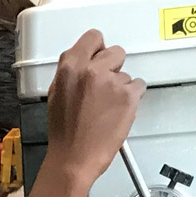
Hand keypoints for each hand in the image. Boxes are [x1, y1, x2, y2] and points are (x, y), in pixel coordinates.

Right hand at [46, 29, 145, 185]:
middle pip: (115, 52)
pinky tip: (119, 112)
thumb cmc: (64, 133)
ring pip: (126, 74)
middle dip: (113, 67)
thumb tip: (86, 62)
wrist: (74, 159)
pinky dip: (132, 98)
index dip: (98, 50)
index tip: (100, 59)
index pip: (93, 37)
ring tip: (107, 109)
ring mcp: (111, 82)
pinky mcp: (128, 96)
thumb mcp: (57, 93)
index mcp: (70, 66)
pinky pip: (138, 86)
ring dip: (121, 88)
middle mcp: (91, 70)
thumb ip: (72, 72)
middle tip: (105, 88)